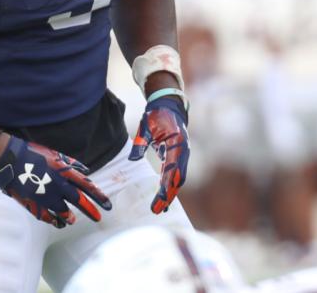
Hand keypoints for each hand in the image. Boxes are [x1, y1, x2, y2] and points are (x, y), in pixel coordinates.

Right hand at [0, 135, 110, 227]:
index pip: (87, 186)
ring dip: (70, 217)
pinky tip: (57, 222)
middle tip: (98, 218)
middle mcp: (58, 185)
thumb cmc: (32, 153)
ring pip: (64, 212)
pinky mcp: (34, 204)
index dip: (99, 196)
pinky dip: (54, 221)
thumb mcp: (54, 154)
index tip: (108, 205)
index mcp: (64, 172)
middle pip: (79, 201)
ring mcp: (46, 196)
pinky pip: (48, 217)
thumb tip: (86, 170)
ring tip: (72, 220)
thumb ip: (71, 163)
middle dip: (90, 211)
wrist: (9, 158)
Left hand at [129, 95, 188, 213]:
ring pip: (179, 178)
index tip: (159, 199)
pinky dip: (171, 186)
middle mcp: (183, 151)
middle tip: (157, 209)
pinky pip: (177, 174)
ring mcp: (183, 154)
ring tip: (161, 207)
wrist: (169, 105)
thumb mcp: (146, 126)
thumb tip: (133, 159)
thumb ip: (140, 143)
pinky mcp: (180, 156)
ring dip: (171, 193)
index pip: (171, 170)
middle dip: (168, 195)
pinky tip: (165, 196)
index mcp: (176, 144)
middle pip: (178, 178)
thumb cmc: (156, 115)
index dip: (165, 186)